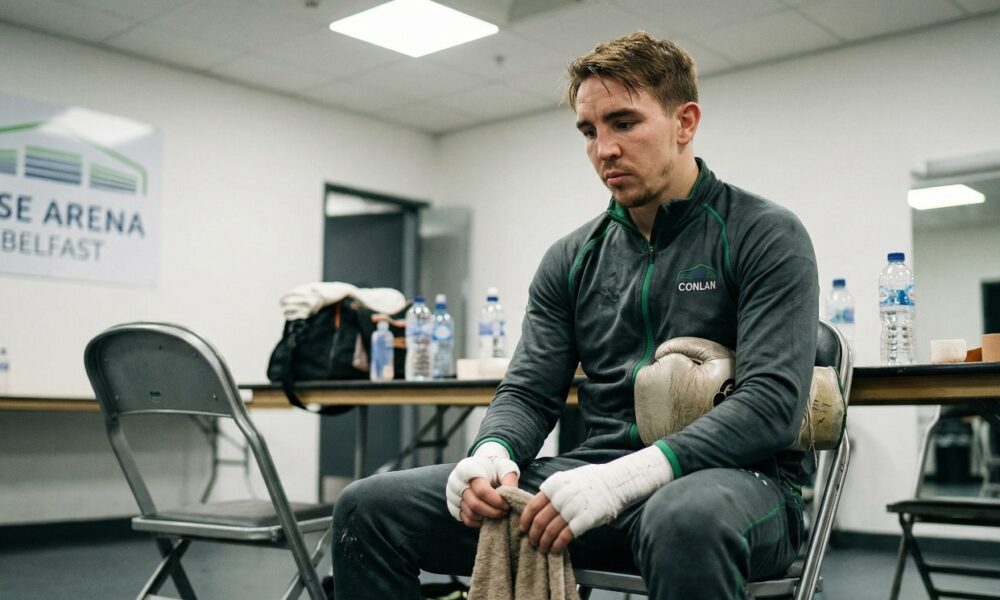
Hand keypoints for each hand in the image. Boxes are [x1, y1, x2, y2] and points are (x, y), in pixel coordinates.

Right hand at [457, 471, 518, 527]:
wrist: (481, 468)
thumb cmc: (494, 467)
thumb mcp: (504, 467)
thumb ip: (509, 480)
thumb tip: (511, 497)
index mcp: (468, 469)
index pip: (482, 491)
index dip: (497, 501)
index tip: (507, 504)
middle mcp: (456, 482)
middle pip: (474, 504)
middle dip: (493, 511)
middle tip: (505, 511)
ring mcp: (452, 494)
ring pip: (471, 514)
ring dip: (487, 517)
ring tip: (498, 512)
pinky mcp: (453, 506)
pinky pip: (466, 520)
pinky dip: (479, 521)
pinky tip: (489, 516)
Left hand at [532, 446, 674, 543]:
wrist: (615, 482)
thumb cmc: (591, 480)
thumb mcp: (568, 478)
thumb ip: (553, 491)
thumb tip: (539, 505)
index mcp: (554, 485)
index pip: (532, 506)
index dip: (525, 520)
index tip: (523, 529)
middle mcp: (560, 497)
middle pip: (539, 521)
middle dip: (533, 535)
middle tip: (532, 542)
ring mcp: (572, 508)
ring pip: (550, 530)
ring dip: (543, 543)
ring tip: (542, 548)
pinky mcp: (584, 520)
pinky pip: (565, 536)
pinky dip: (557, 545)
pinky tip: (555, 549)